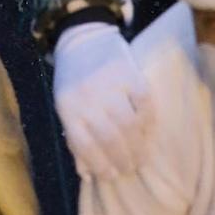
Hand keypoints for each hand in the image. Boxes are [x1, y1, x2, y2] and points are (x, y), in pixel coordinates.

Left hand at [52, 23, 152, 179]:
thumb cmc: (74, 80)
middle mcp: (87, 96)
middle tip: (131, 169)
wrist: (82, 38)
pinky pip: (144, 104)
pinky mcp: (129, 72)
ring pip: (129, 125)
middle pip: (110, 138)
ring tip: (141, 158)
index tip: (112, 176)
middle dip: (123, 160)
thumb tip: (87, 174)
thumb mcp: (65, 108)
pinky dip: (149, 122)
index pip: (85, 146)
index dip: (100, 166)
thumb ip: (75, 139)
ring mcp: (109, 83)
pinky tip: (148, 133)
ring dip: (139, 147)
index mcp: (68, 107)